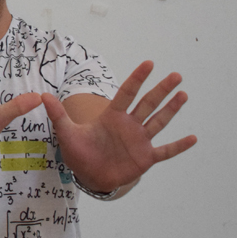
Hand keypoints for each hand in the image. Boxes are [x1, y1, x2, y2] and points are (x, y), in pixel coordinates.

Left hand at [44, 60, 195, 193]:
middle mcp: (129, 125)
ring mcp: (139, 141)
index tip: (149, 63)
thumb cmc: (80, 151)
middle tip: (176, 75)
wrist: (89, 174)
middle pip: (147, 103)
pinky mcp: (145, 158)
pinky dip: (179, 146)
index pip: (127, 93)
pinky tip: (194, 138)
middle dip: (161, 90)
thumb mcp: (66, 132)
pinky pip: (166, 151)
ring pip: (158, 122)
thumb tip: (42, 95)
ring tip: (183, 94)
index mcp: (112, 116)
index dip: (137, 79)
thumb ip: (58, 114)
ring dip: (171, 109)